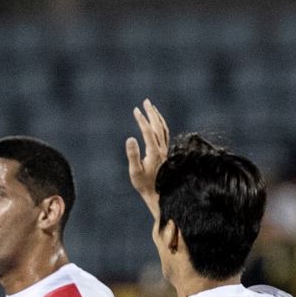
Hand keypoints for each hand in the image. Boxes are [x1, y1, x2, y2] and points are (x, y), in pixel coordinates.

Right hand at [125, 99, 170, 217]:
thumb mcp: (135, 172)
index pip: (148, 131)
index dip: (142, 120)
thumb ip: (133, 154)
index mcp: (154, 152)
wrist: (158, 195)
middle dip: (151, 113)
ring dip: (157, 117)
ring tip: (151, 107)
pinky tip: (156, 123)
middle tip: (145, 102)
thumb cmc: (145, 185)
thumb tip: (130, 138)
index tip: (136, 110)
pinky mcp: (165, 154)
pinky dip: (161, 125)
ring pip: (163, 130)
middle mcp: (162, 150)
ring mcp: (165, 151)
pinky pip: (165, 135)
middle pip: (158, 127)